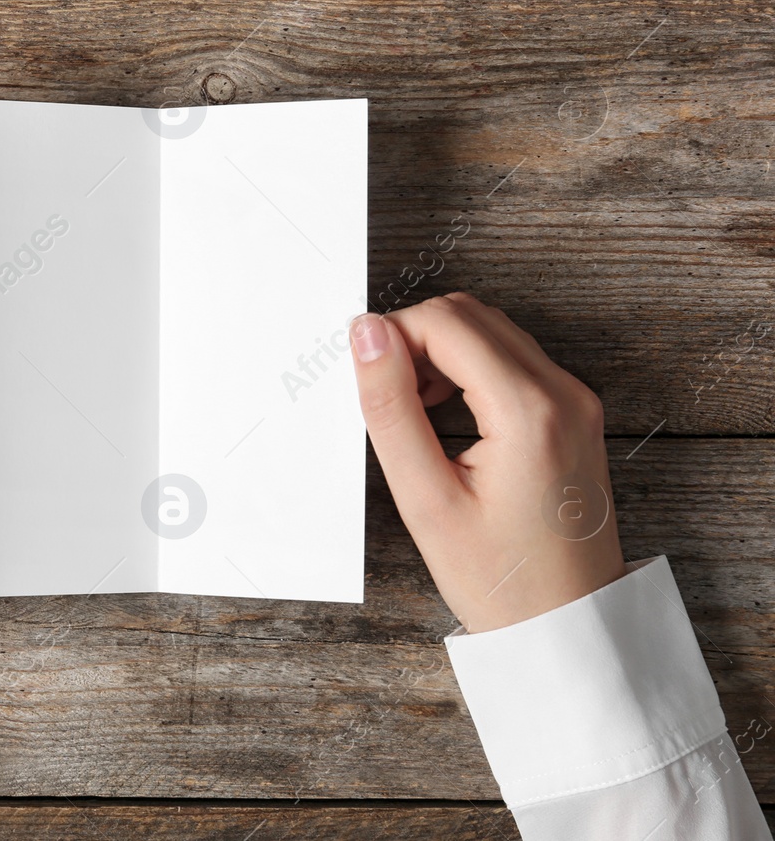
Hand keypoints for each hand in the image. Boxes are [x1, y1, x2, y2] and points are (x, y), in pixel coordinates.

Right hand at [350, 292, 625, 632]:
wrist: (569, 627)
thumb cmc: (500, 580)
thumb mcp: (426, 499)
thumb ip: (391, 408)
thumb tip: (366, 335)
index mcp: (530, 411)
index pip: (445, 322)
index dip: (391, 336)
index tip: (365, 379)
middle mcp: (564, 392)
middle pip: (470, 315)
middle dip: (414, 339)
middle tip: (386, 396)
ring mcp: (577, 400)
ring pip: (490, 330)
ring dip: (439, 352)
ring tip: (413, 410)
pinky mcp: (575, 412)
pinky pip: (511, 358)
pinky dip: (467, 368)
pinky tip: (444, 414)